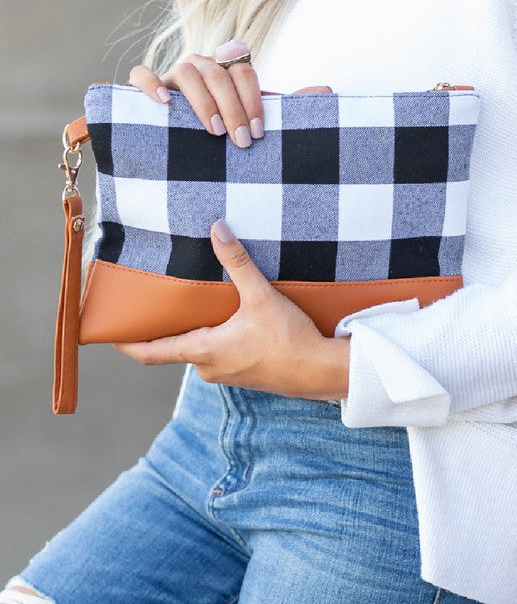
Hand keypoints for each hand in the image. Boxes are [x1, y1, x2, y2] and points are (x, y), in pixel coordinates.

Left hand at [114, 220, 349, 400]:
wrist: (321, 372)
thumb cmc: (289, 340)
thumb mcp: (260, 297)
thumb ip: (238, 262)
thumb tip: (217, 229)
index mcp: (203, 351)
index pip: (150, 352)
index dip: (127, 343)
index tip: (109, 333)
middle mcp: (209, 367)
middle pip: (173, 347)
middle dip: (164, 327)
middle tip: (156, 303)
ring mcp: (227, 373)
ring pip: (198, 350)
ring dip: (193, 331)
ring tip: (192, 304)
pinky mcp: (244, 374)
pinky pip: (218, 355)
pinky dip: (214, 338)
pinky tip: (227, 320)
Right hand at [129, 40, 263, 147]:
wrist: (174, 140)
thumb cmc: (214, 132)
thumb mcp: (236, 122)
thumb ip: (257, 114)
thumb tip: (303, 101)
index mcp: (224, 70)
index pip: (243, 72)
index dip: (253, 101)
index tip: (257, 132)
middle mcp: (200, 65)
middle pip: (219, 75)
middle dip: (233, 110)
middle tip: (240, 140)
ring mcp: (172, 72)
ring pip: (187, 72)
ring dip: (204, 102)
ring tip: (214, 130)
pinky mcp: (145, 84)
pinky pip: (142, 74)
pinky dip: (152, 84)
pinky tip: (164, 102)